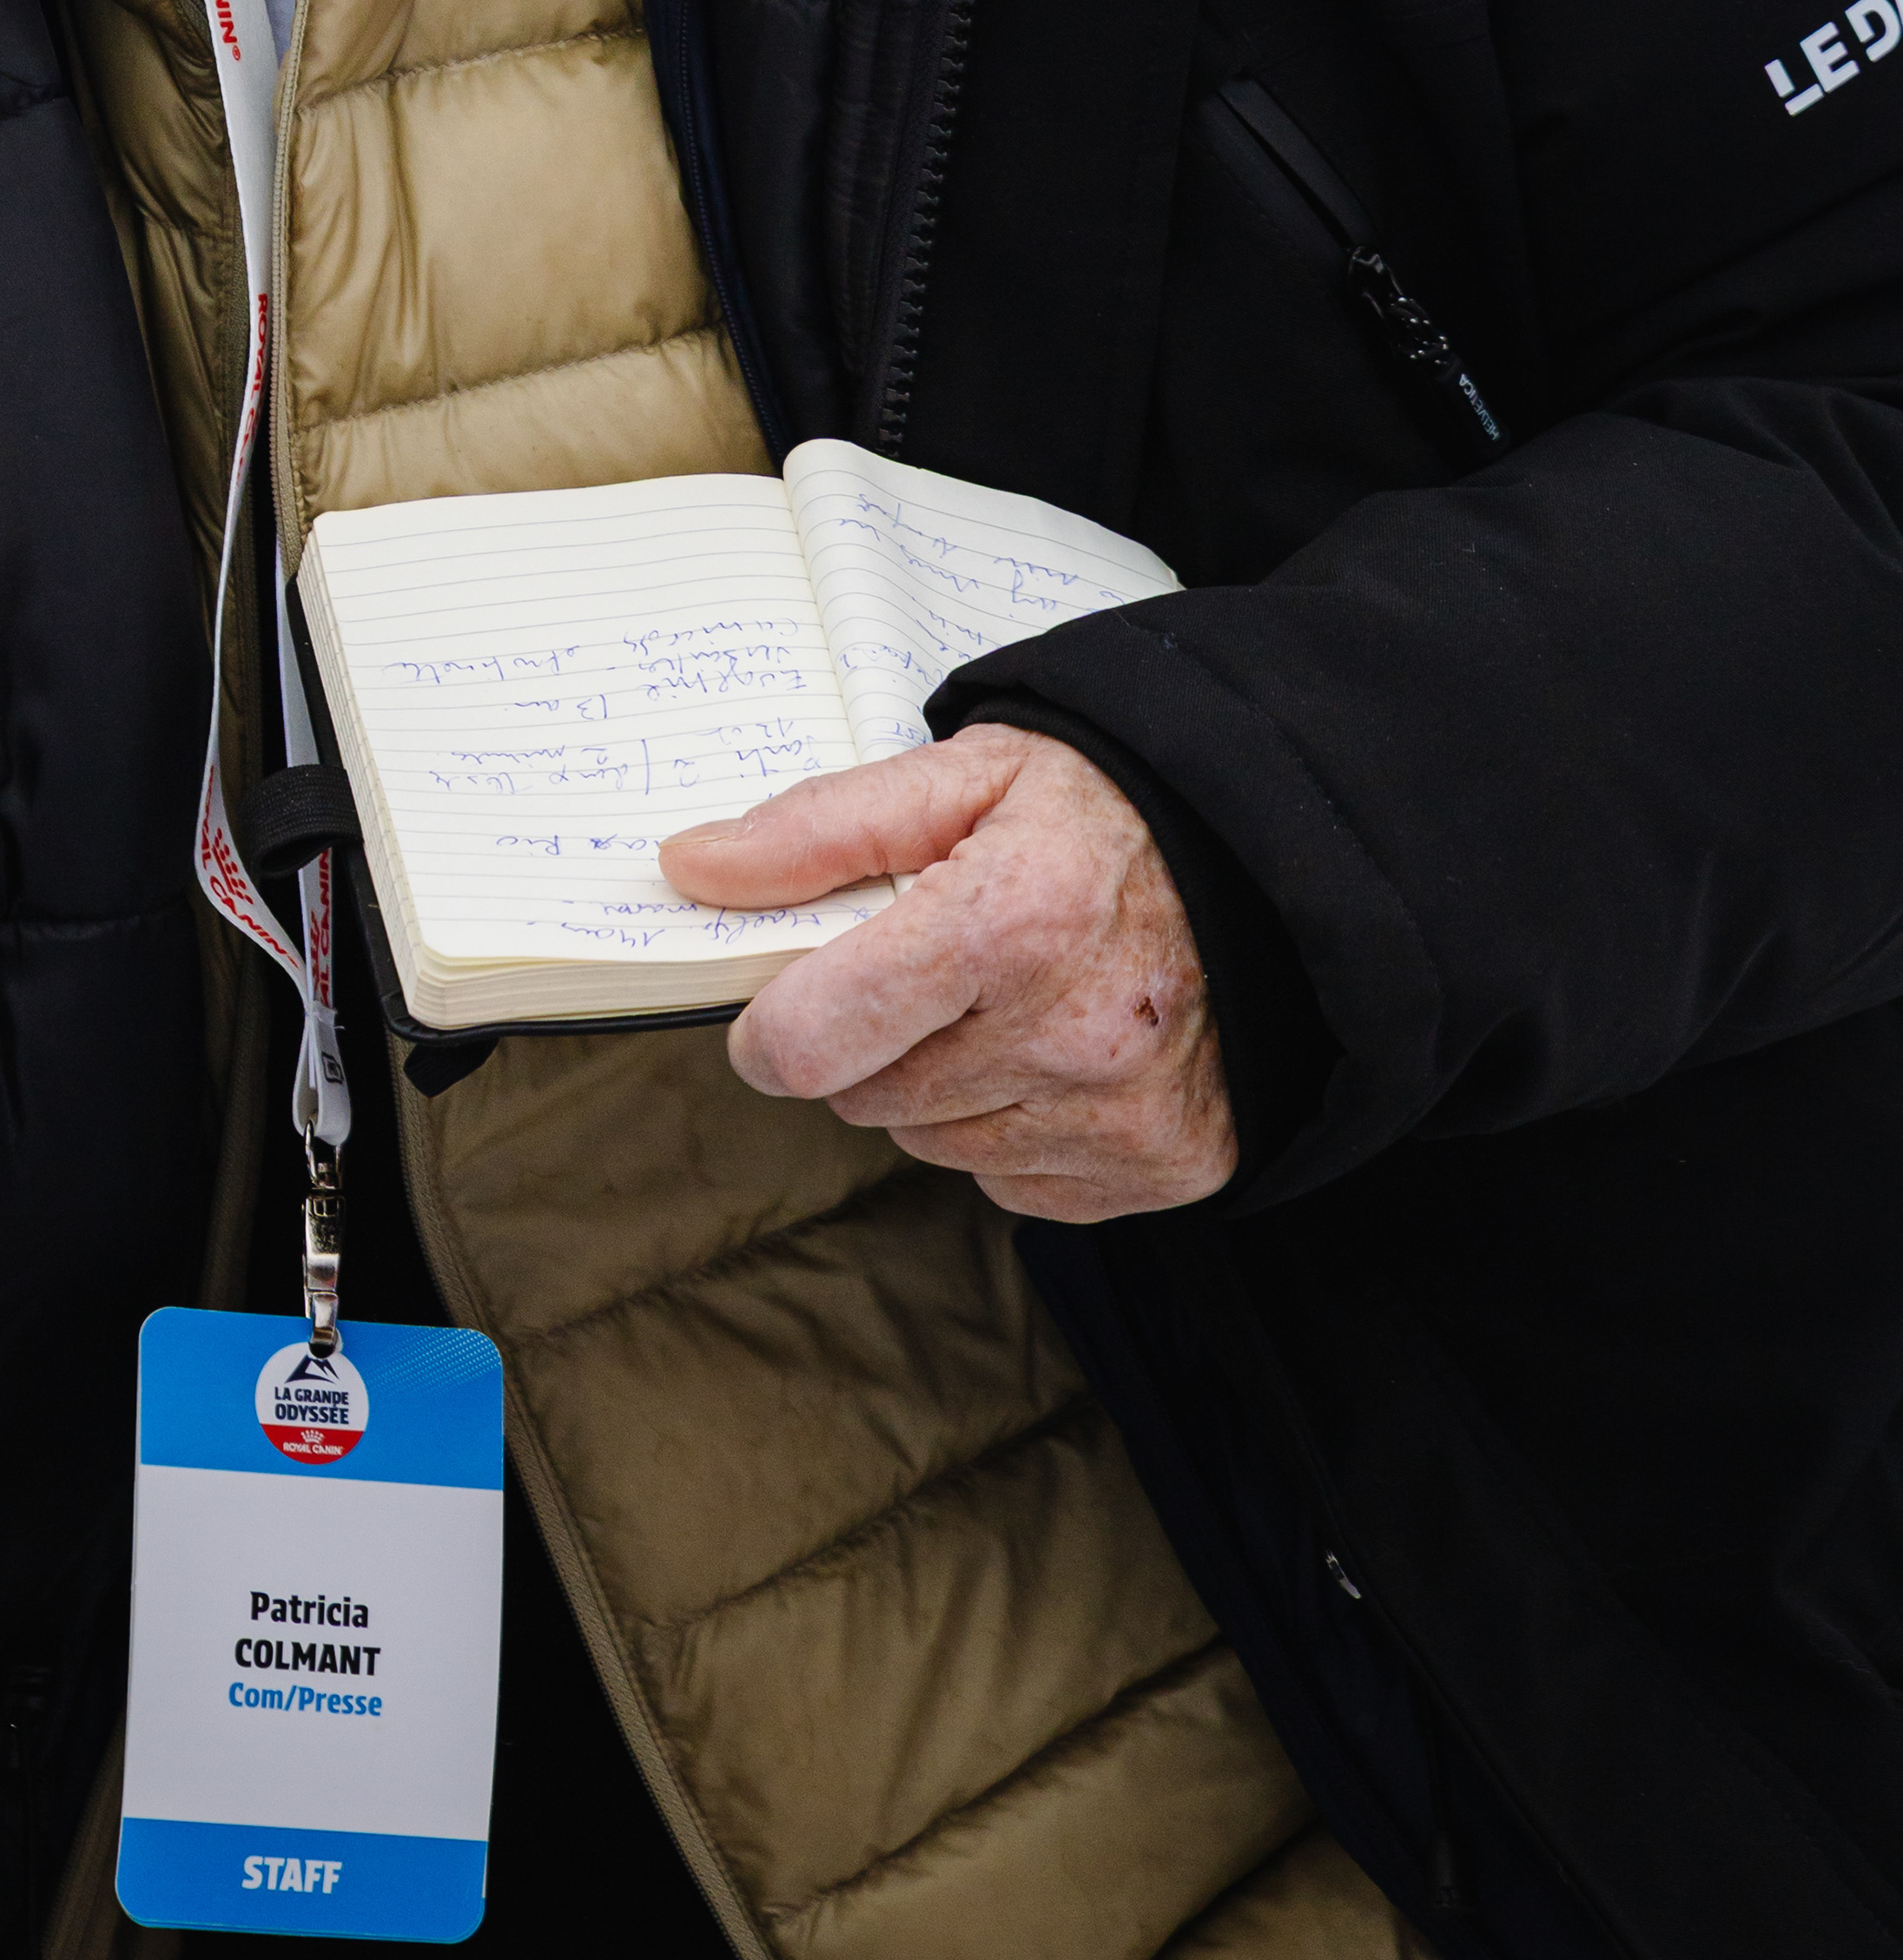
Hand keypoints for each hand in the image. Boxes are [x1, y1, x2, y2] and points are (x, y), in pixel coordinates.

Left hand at [657, 724, 1236, 1221]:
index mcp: (1008, 923)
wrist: (1272, 865)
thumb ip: (815, 829)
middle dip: (871, 1040)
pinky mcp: (1164, 1171)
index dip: (770, 1026)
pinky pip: (1015, 1183)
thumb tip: (688, 869)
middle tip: (935, 969)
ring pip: (936, 1148)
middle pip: (866, 1100)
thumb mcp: (961, 775)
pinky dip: (1014, 1130)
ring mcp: (1122, 1118)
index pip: (812, 1041)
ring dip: (943, 1089)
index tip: (780, 999)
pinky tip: (1058, 1054)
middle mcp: (1071, 1037)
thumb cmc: (1104, 810)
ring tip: (1009, 1000)